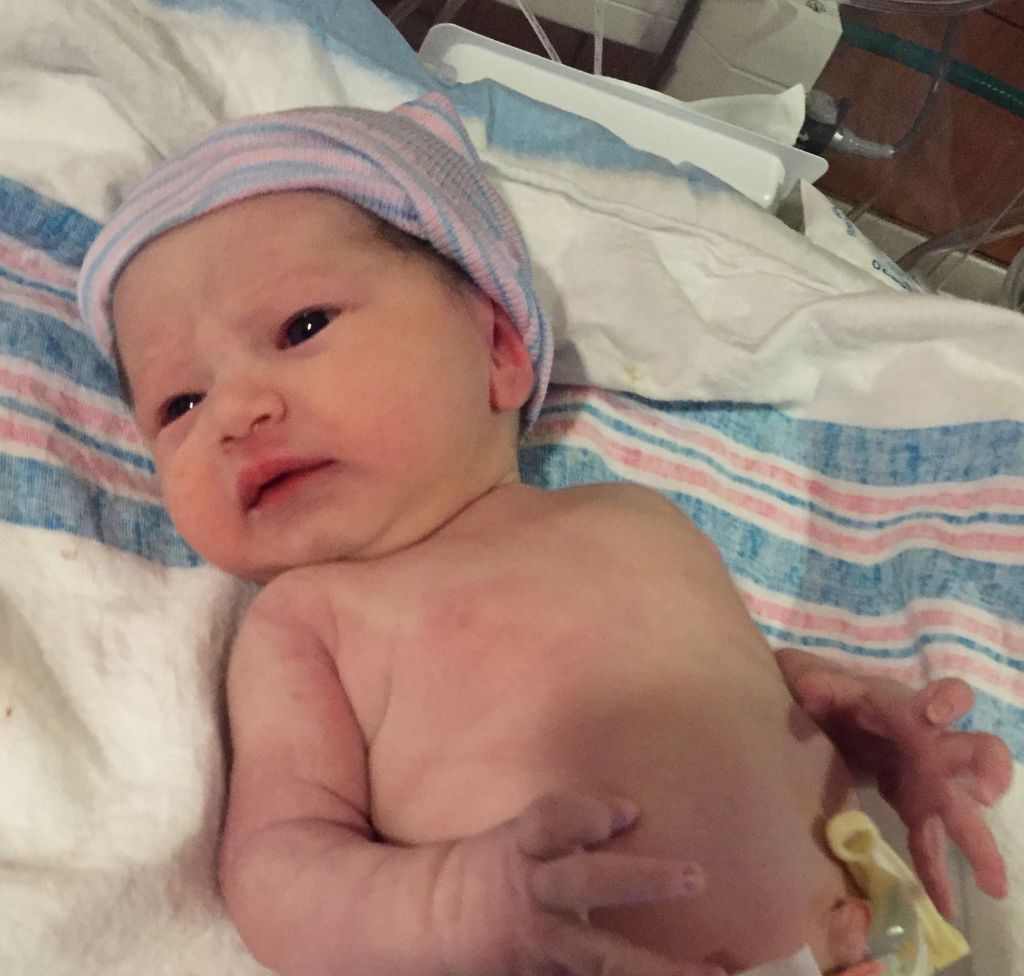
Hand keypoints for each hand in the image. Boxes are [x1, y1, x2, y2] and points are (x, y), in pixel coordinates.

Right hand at [434, 792, 723, 975]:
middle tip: (695, 876)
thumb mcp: (523, 834)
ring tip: (714, 972)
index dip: (587, 815)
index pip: (552, 822)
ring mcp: (540, 949)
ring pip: (601, 960)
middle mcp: (534, 897)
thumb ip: (572, 823)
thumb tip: (631, 812)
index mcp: (524, 848)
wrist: (437, 923)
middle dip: (640, 880)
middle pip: (586, 884)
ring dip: (657, 968)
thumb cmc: (500, 869)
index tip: (629, 812)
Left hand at [779, 649, 1012, 916]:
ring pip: (961, 810)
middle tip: (984, 795)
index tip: (936, 716)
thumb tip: (811, 690)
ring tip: (993, 884)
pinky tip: (943, 906)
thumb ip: (818, 684)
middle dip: (986, 773)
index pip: (946, 695)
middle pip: (975, 753)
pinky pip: (930, 843)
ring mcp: (927, 780)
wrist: (828, 716)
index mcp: (908, 707)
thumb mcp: (818, 683)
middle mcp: (930, 744)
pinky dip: (935, 874)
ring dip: (977, 843)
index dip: (947, 701)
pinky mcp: (914, 808)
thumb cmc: (831, 694)